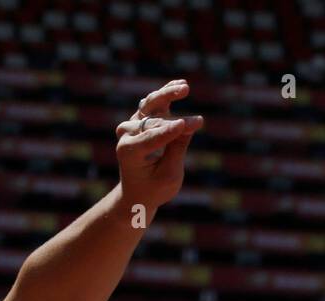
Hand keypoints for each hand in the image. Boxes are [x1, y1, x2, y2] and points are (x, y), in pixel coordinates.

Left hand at [115, 79, 203, 210]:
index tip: (187, 125)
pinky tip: (180, 84)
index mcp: (128, 153)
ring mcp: (134, 125)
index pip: (151, 138)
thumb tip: (194, 122)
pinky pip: (154, 102)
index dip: (170, 132)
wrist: (138, 192)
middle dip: (176, 124)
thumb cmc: (154, 188)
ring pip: (150, 105)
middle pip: (153, 121)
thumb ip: (178, 148)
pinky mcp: (143, 119)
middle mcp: (127, 135)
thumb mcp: (169, 175)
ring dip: (166, 95)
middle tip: (197, 123)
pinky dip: (166, 93)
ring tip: (184, 88)